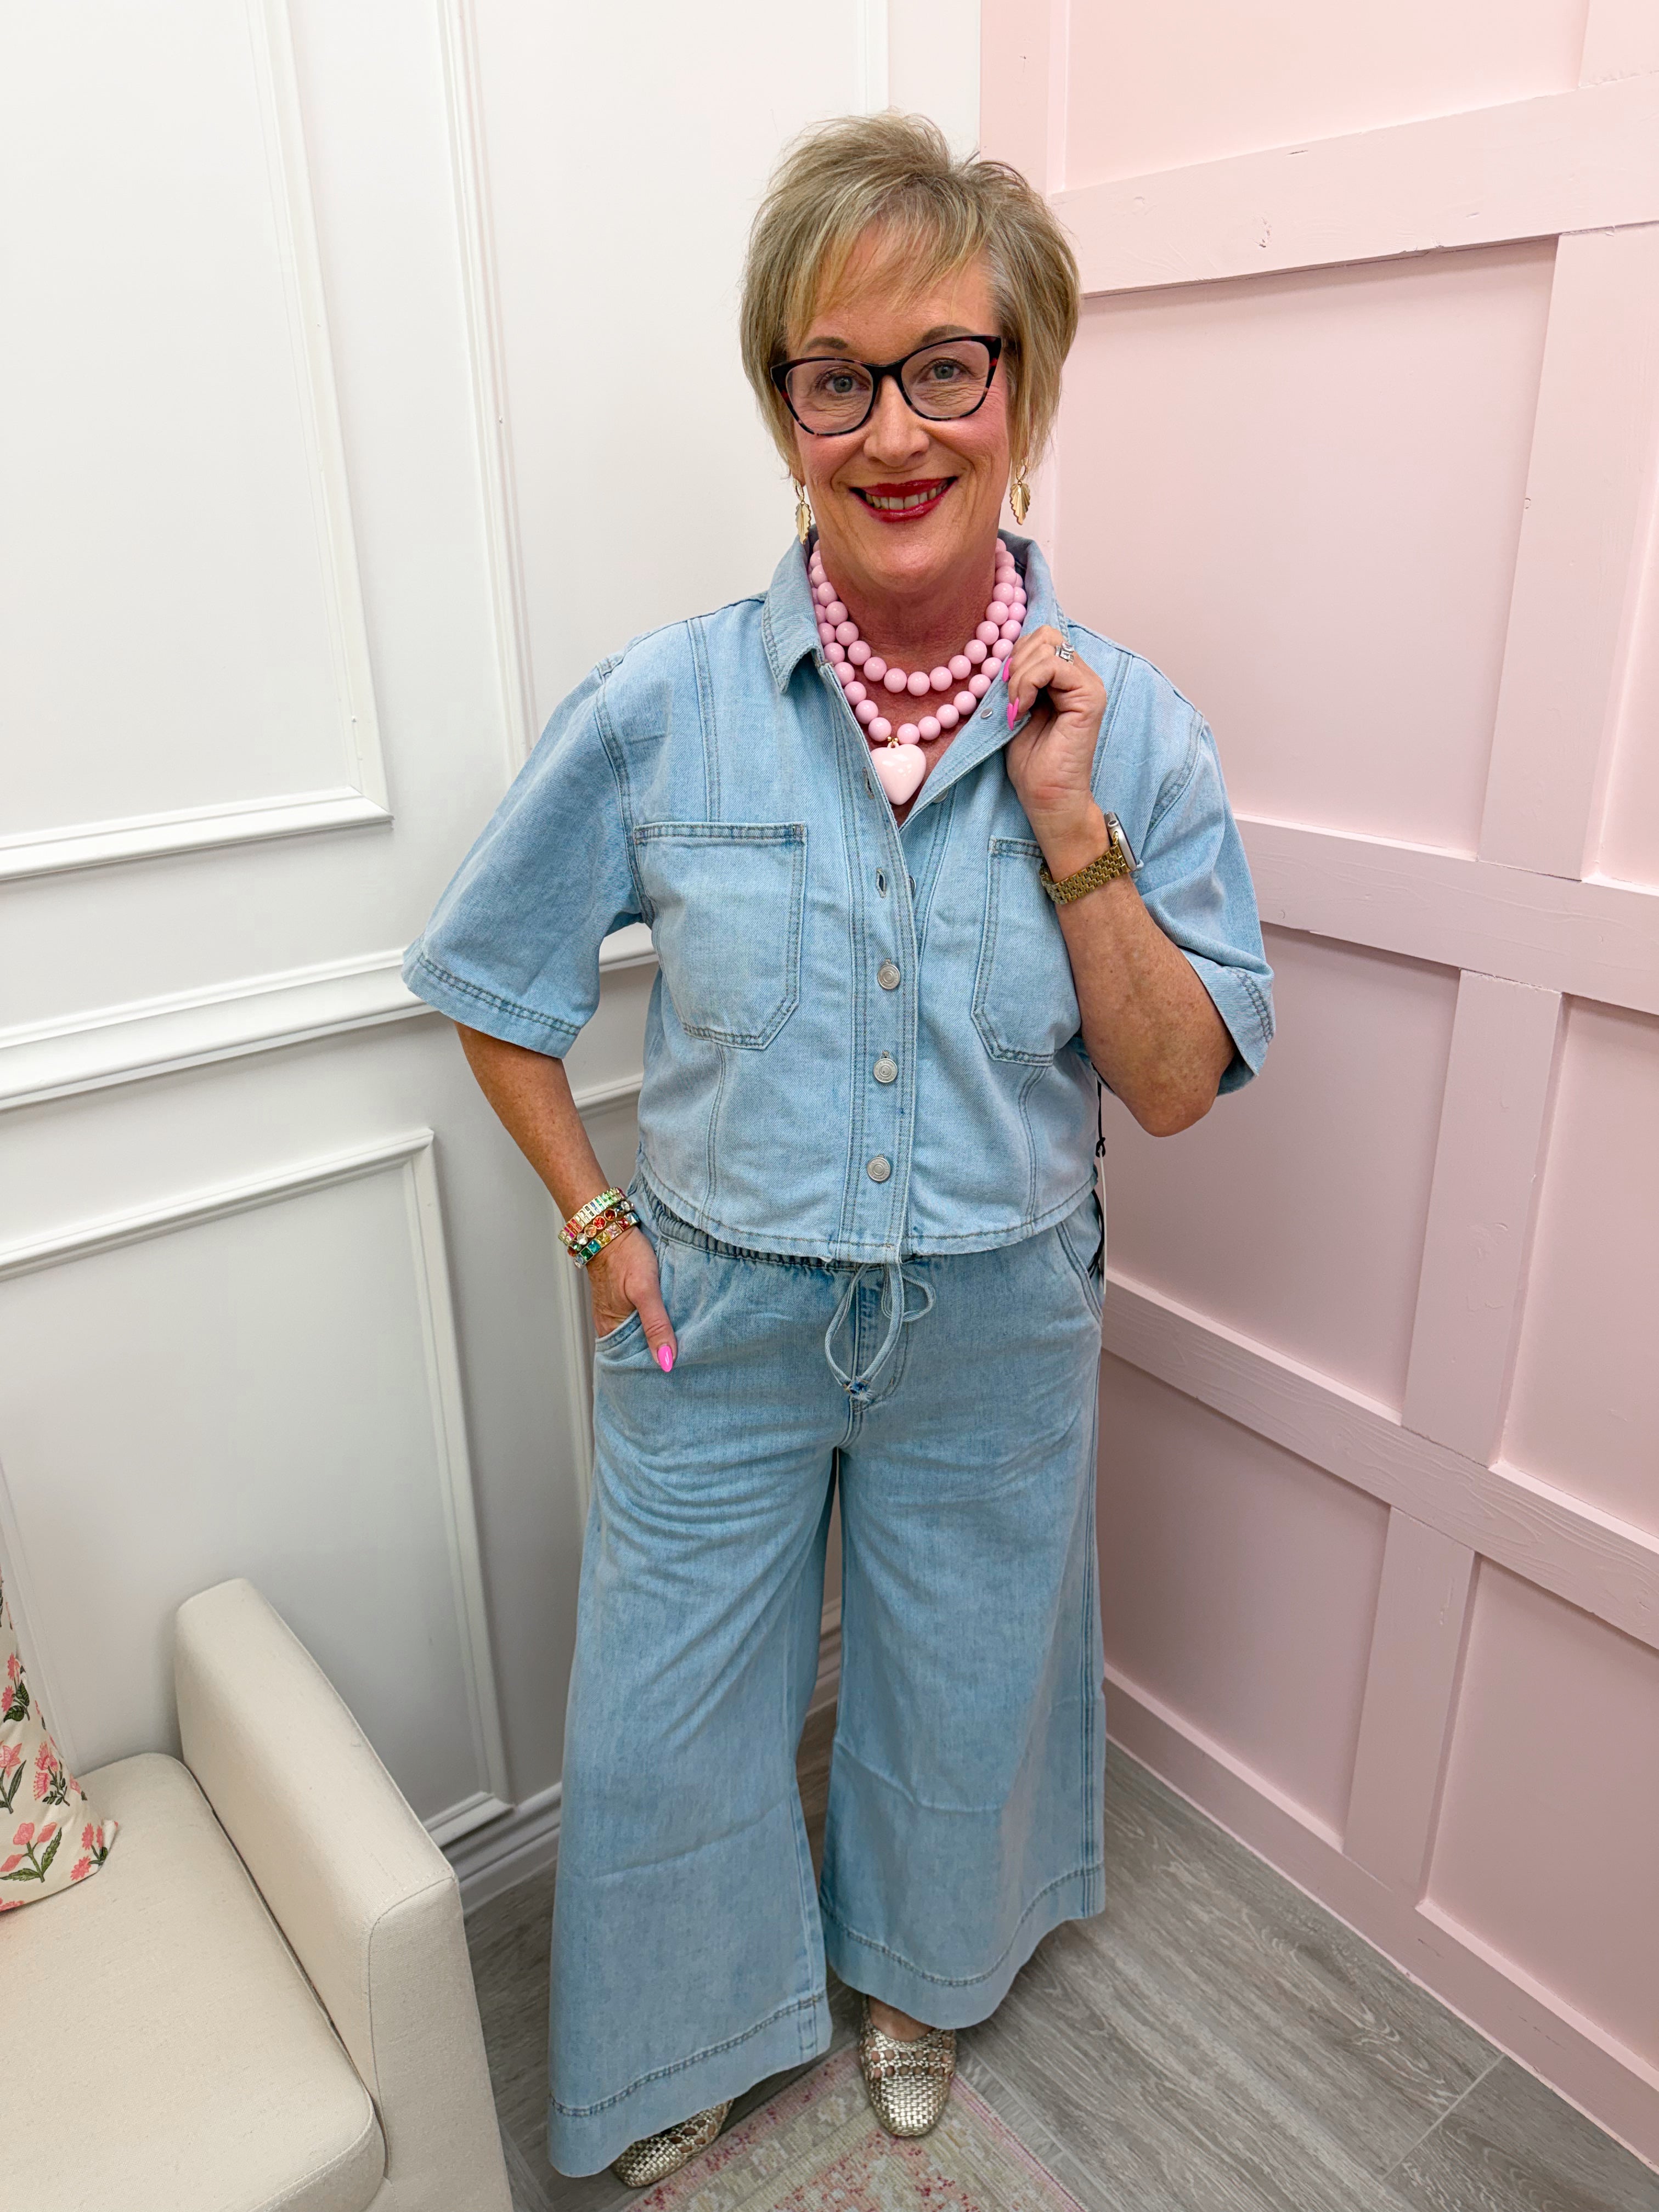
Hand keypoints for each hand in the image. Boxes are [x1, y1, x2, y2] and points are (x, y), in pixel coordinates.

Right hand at [587, 1228, 677, 1372]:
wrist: (610, 1227)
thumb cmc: (625, 1256)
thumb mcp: (645, 1290)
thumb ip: (656, 1325)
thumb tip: (665, 1361)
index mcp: (611, 1331)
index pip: (635, 1362)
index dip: (657, 1366)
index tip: (680, 1370)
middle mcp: (611, 1326)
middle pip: (639, 1349)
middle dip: (660, 1354)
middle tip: (689, 1357)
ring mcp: (617, 1312)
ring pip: (641, 1333)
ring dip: (659, 1336)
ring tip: (684, 1340)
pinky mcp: (624, 1299)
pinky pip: (641, 1318)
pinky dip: (655, 1321)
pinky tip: (671, 1319)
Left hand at [1003, 626, 1108, 856]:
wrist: (1047, 798)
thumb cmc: (1032, 763)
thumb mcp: (1015, 709)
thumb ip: (1016, 679)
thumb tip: (1001, 653)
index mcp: (1066, 677)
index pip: (1040, 638)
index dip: (1015, 655)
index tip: (1002, 688)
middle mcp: (1082, 676)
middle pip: (1044, 635)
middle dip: (1016, 661)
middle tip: (1008, 697)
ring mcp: (1089, 685)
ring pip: (1047, 646)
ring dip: (1019, 675)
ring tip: (1015, 707)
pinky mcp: (1090, 697)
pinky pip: (1053, 665)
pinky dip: (1027, 683)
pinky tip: (1022, 709)